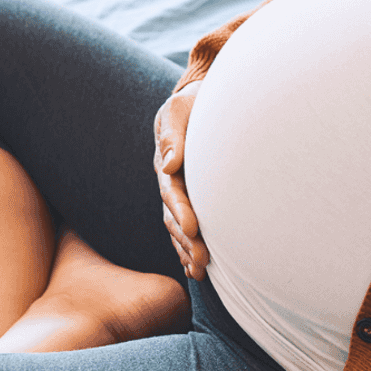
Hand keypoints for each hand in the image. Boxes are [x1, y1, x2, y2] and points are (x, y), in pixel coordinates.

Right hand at [154, 80, 209, 280]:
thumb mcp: (180, 109)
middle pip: (174, 216)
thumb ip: (173, 135)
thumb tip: (170, 163)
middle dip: (186, 240)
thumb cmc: (194, 102)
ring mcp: (178, 192)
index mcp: (167, 162)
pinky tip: (197, 269)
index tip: (196, 229)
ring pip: (179, 226)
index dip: (182, 211)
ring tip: (201, 270)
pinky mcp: (189, 199)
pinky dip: (188, 248)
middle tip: (203, 260)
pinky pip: (185, 227)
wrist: (201, 100)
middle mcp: (170, 181)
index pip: (172, 192)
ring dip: (187, 249)